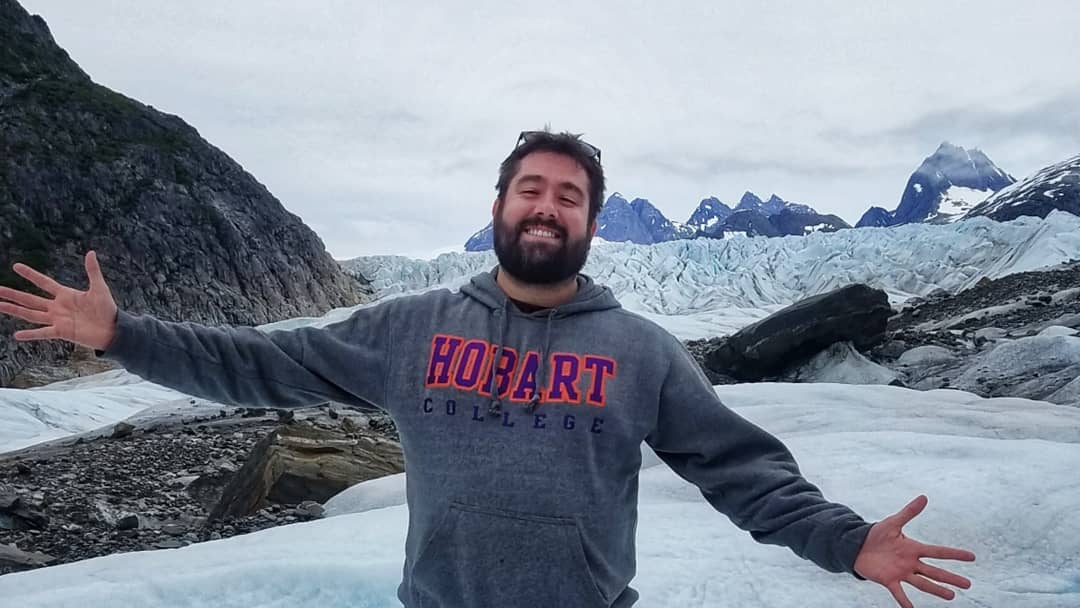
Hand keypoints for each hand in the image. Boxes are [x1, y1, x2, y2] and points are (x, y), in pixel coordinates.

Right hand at [0, 250, 118, 350]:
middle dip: (13, 294)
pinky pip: (43, 333)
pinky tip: (16, 335)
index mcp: (65, 294)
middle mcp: (57, 307)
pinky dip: (31, 334)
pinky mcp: (61, 332)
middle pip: (30, 299)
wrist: (113, 329)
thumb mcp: (99, 287)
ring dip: (14, 310)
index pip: (43, 282)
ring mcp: (57, 320)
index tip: (15, 266)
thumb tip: (91, 252)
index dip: (30, 274)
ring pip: (31, 314)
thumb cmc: (107, 308)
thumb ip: (93, 271)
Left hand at [854, 495, 974, 607]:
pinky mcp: (888, 580)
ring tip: (952, 596)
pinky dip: (904, 601)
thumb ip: (908, 512)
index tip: (972, 557)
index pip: (938, 552)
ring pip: (922, 583)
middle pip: (935, 571)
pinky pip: (898, 592)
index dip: (954, 554)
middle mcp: (910, 562)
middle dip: (951, 578)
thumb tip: (924, 497)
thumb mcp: (893, 522)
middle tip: (968, 584)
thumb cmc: (876, 534)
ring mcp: (901, 572)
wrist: (857, 546)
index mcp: (913, 548)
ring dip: (936, 589)